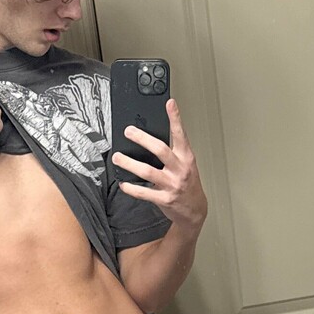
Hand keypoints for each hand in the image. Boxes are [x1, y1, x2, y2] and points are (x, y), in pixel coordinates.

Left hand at [111, 98, 206, 228]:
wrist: (195, 210)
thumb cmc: (188, 185)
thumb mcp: (186, 165)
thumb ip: (172, 152)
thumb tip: (150, 139)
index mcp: (186, 158)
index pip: (181, 135)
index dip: (175, 118)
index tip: (170, 103)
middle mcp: (180, 170)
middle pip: (160, 150)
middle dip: (142, 139)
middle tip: (129, 131)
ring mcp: (172, 185)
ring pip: (147, 171)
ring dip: (129, 163)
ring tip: (117, 157)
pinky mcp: (164, 199)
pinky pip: (144, 192)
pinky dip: (131, 188)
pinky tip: (123, 183)